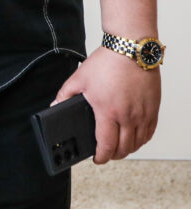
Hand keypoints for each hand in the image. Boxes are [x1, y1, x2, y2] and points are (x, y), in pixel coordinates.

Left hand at [53, 46, 159, 163]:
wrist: (130, 49)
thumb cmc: (106, 62)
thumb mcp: (79, 78)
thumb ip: (65, 94)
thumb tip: (55, 105)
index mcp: (107, 110)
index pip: (106, 144)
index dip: (101, 156)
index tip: (97, 159)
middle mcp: (127, 116)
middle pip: (124, 148)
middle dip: (113, 155)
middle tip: (106, 152)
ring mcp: (142, 114)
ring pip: (138, 143)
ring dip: (128, 149)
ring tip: (118, 146)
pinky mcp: (153, 109)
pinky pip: (149, 133)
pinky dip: (141, 139)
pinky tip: (133, 136)